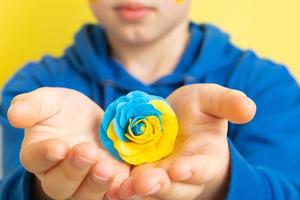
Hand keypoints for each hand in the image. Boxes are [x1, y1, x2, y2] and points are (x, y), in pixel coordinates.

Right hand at [8, 87, 129, 199]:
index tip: (59, 146)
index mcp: (40, 153)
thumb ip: (33, 106)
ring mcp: (85, 182)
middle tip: (87, 152)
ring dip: (95, 183)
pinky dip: (118, 192)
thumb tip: (15, 115)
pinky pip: (111, 194)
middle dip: (74, 170)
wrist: (94, 121)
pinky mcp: (108, 183)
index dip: (45, 154)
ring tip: (106, 167)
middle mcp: (59, 174)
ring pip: (85, 194)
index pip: (36, 158)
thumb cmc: (67, 111)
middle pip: (60, 184)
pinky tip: (126, 184)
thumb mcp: (51, 101)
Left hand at [118, 84, 255, 199]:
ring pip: (150, 191)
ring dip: (136, 191)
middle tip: (144, 182)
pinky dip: (120, 186)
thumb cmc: (198, 113)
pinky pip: (131, 185)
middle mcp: (183, 174)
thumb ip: (227, 103)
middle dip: (160, 185)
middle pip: (173, 186)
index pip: (203, 167)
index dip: (193, 169)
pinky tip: (107, 184)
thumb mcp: (211, 101)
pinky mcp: (139, 174)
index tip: (181, 168)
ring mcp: (160, 177)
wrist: (175, 123)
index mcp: (205, 158)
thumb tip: (249, 108)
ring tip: (122, 188)